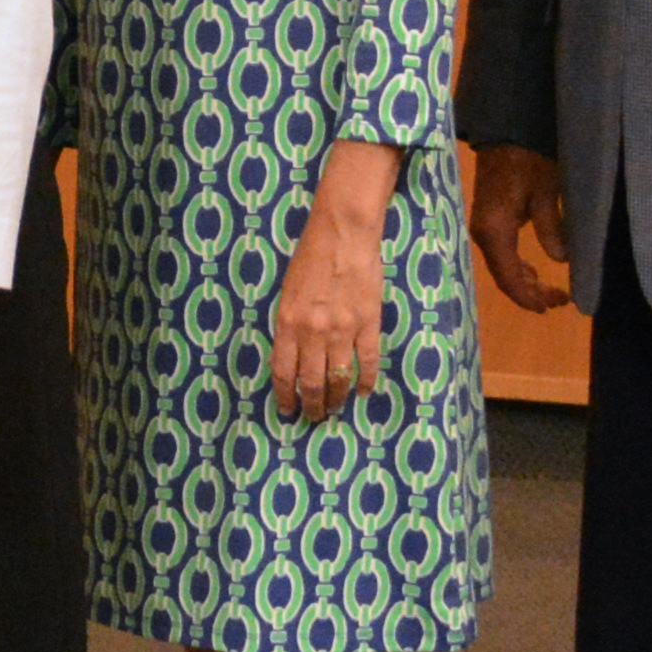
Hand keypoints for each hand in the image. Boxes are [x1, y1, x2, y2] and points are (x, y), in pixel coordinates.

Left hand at [267, 209, 385, 421]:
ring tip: (334, 409)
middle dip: (311, 405)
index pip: (283, 372)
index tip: (287, 410)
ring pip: (338, 378)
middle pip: (311, 382)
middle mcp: (313, 332)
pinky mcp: (368, 324)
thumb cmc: (310, 258)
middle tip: (314, 417)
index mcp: (287, 323)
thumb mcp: (287, 293)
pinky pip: (367, 363)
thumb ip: (289, 325)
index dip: (285, 396)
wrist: (344, 234)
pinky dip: (365, 382)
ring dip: (336, 399)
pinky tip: (362, 393)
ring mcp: (343, 330)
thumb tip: (293, 356)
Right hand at [467, 145, 575, 313]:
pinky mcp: (487, 218)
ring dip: (522, 281)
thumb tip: (560, 262)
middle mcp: (483, 233)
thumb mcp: (548, 193)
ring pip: (500, 266)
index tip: (555, 304)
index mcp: (495, 231)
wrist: (507, 130)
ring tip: (548, 290)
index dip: (530, 297)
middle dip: (528, 293)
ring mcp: (482, 226)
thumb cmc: (530, 159)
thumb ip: (552, 230)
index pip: (509, 277)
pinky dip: (516, 265)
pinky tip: (532, 270)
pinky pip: (500, 252)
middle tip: (558, 300)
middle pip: (502, 276)